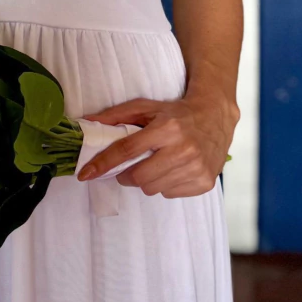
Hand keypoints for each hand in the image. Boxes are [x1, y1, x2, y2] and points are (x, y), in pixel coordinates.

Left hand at [76, 91, 237, 198]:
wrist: (216, 116)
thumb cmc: (176, 113)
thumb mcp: (147, 107)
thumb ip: (116, 115)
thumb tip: (87, 124)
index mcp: (167, 128)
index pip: (128, 150)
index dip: (104, 163)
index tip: (85, 173)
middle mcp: (183, 149)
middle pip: (139, 177)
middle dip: (127, 175)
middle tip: (130, 167)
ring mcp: (196, 168)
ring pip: (153, 189)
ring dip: (147, 180)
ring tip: (156, 164)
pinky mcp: (205, 182)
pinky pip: (170, 194)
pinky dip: (165, 185)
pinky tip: (173, 169)